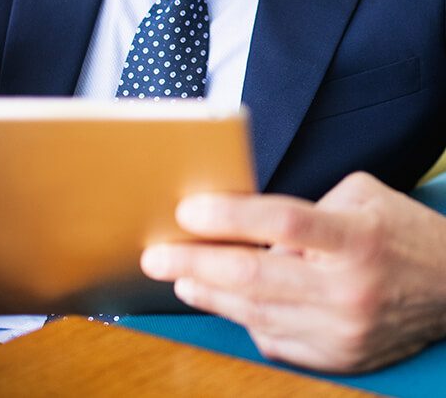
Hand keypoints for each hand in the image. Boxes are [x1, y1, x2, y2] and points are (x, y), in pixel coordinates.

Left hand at [141, 172, 445, 372]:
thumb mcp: (361, 196)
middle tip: (156, 256)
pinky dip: (245, 319)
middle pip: (256, 277)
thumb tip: (245, 221)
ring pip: (258, 314)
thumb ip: (305, 206)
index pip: (282, 222)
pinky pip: (275, 340)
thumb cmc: (399, 232)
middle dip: (196, 264)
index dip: (229, 216)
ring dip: (210, 295)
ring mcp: (342, 332)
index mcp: (355, 238)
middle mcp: (348, 290)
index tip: (187, 211)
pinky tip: (224, 300)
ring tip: (179, 277)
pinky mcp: (339, 359)